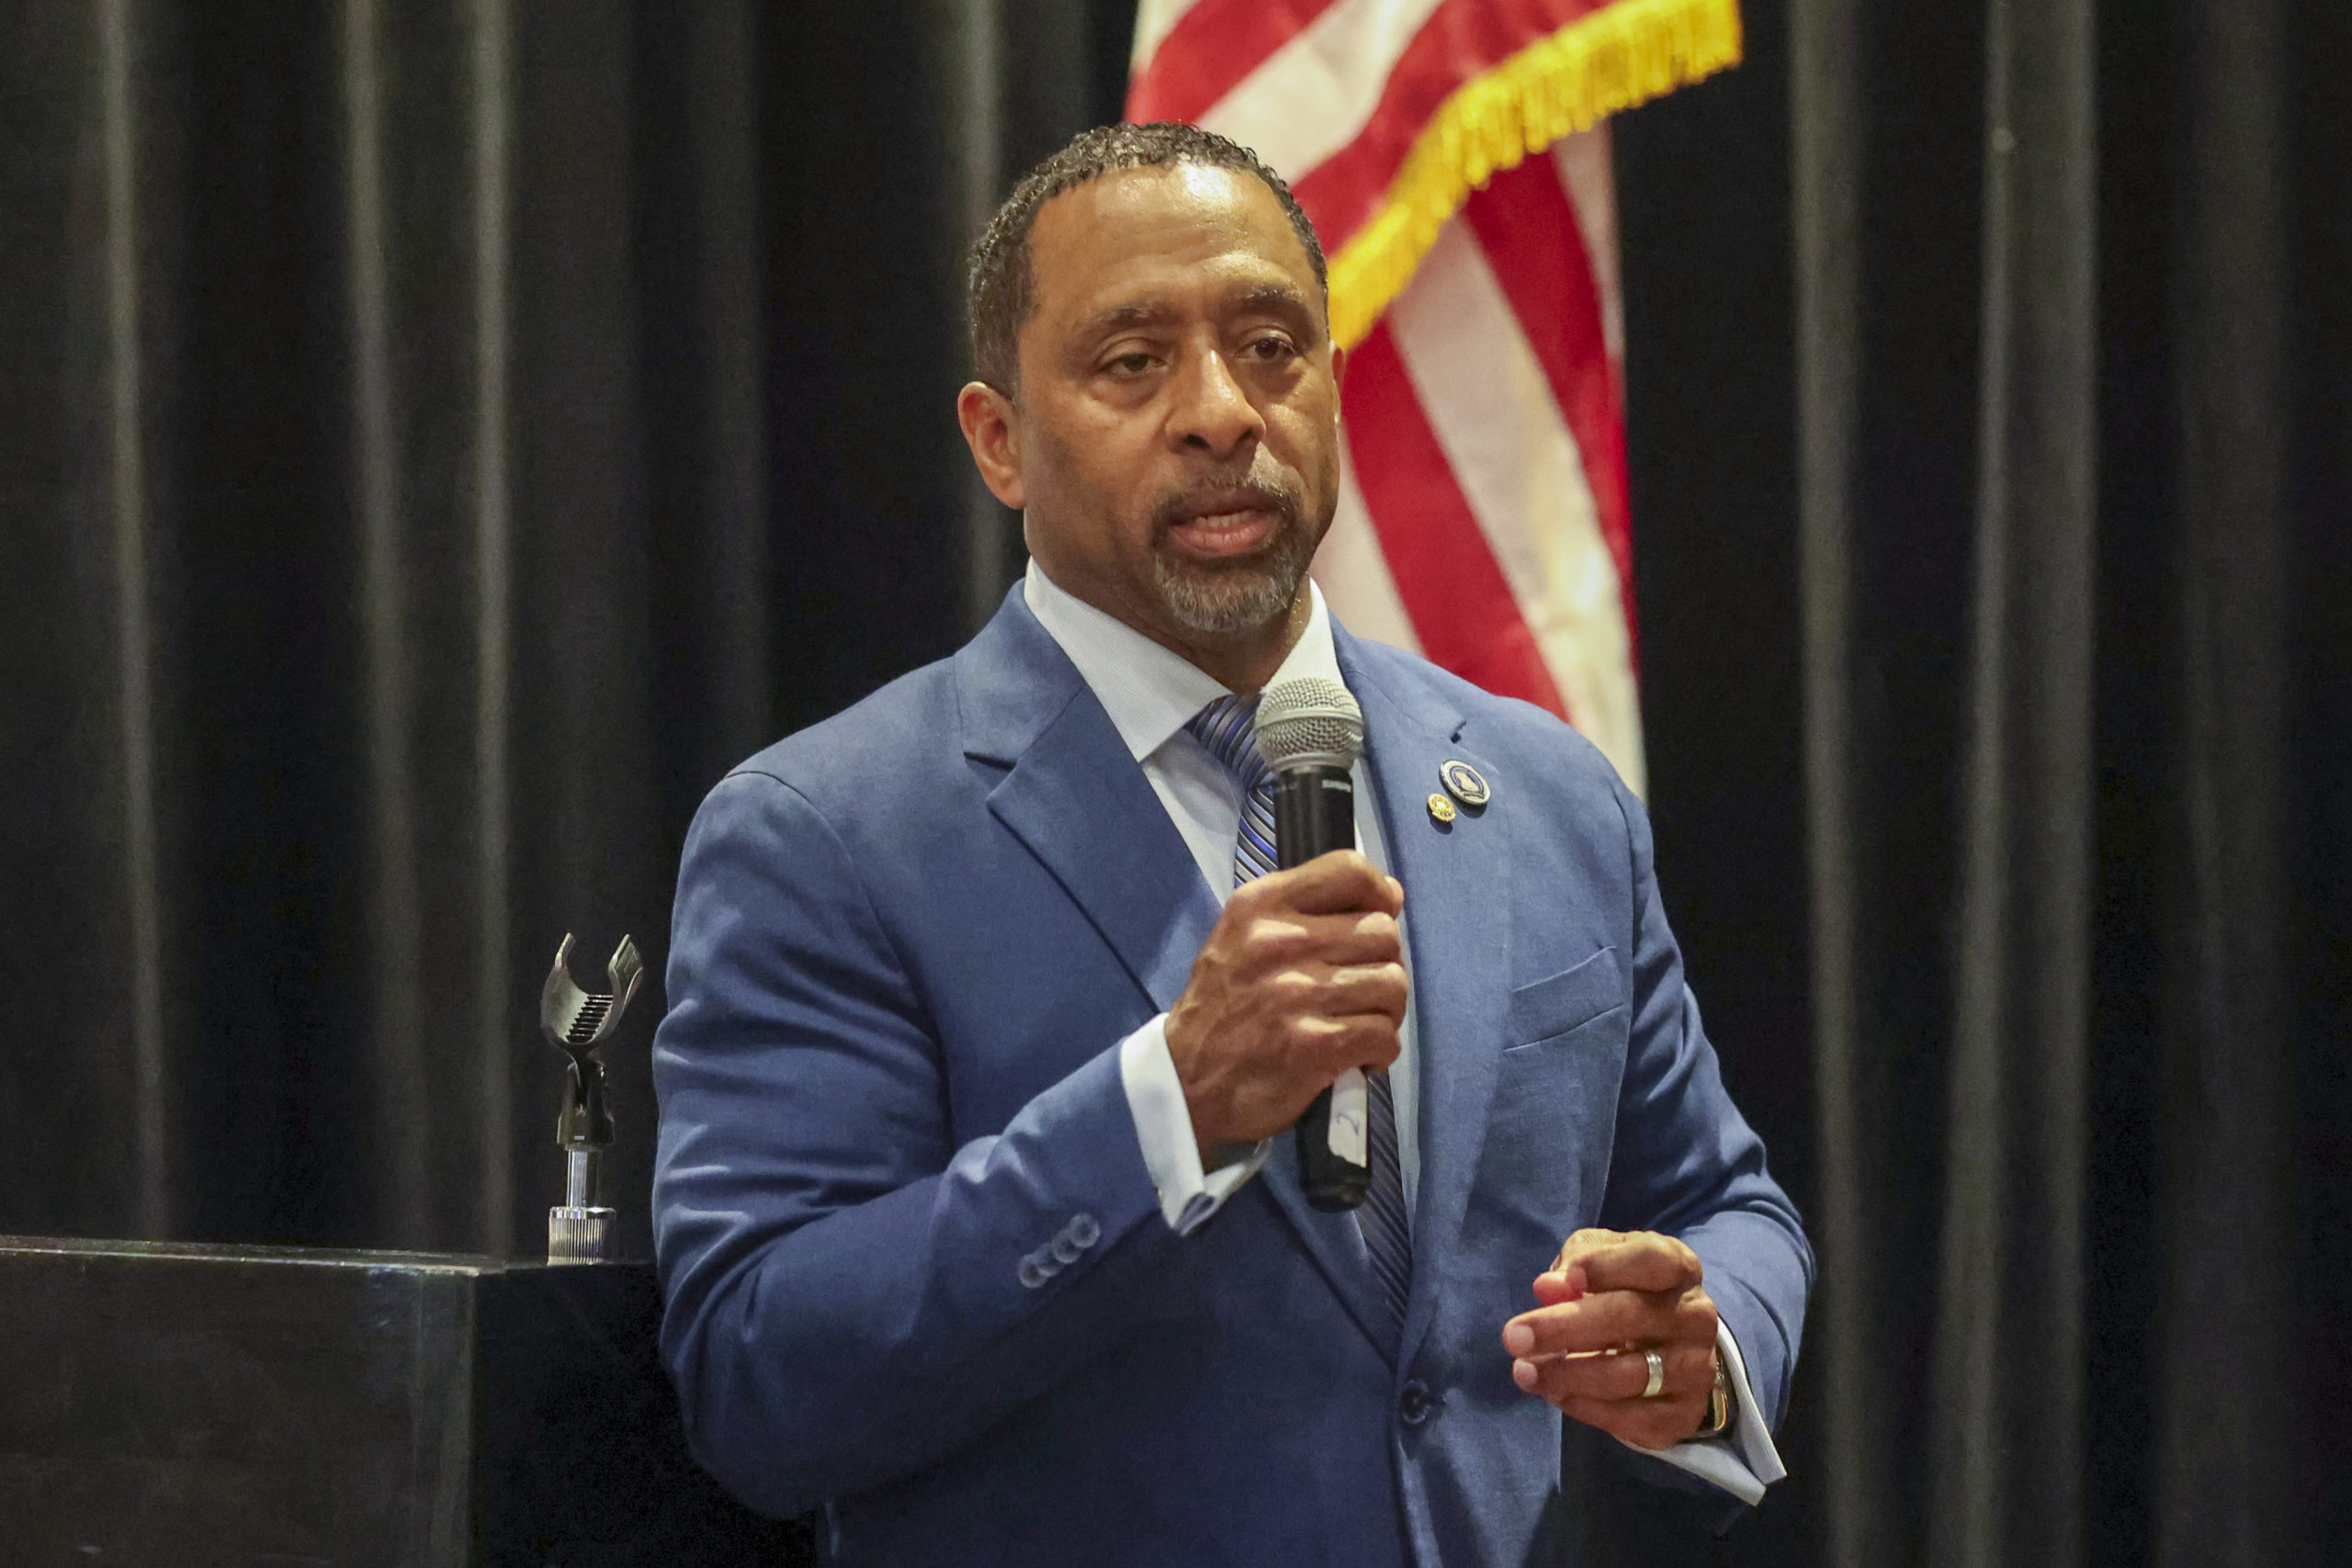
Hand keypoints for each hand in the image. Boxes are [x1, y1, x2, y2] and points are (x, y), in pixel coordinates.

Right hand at [1165, 850, 1406, 1154]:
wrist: (1184, 1081)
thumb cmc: (1221, 1007)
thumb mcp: (1242, 936)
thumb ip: (1308, 910)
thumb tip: (1390, 896)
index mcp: (1259, 905)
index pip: (1349, 871)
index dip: (1379, 894)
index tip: (1377, 917)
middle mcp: (1279, 942)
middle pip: (1382, 933)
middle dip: (1382, 963)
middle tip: (1358, 989)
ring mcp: (1298, 994)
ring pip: (1392, 984)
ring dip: (1385, 1010)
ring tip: (1358, 1022)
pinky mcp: (1315, 1045)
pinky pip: (1384, 1035)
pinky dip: (1378, 1051)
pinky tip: (1355, 1056)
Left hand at [1499, 1228, 1720, 1450]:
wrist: (1673, 1346)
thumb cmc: (1628, 1290)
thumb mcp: (1602, 1262)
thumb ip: (1576, 1263)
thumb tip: (1548, 1287)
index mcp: (1680, 1268)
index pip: (1652, 1260)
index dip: (1608, 1267)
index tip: (1566, 1278)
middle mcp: (1696, 1317)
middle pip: (1631, 1317)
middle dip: (1565, 1327)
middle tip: (1514, 1337)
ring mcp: (1696, 1368)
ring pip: (1631, 1375)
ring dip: (1569, 1375)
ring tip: (1524, 1372)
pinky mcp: (1685, 1413)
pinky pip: (1634, 1417)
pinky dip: (1589, 1409)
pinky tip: (1557, 1395)